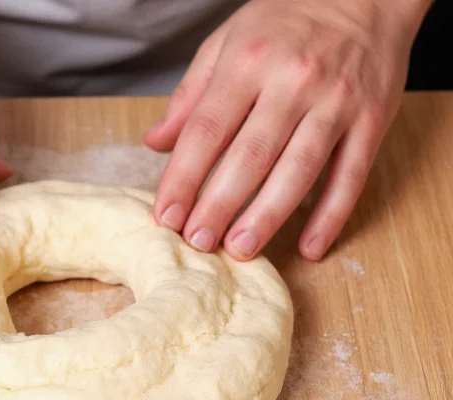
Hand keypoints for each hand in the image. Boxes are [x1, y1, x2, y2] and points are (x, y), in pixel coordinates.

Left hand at [145, 0, 429, 260]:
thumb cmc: (287, 19)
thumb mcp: (226, 41)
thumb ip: (190, 96)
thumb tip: (155, 142)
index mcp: (248, 63)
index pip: (206, 131)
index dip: (183, 179)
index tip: (166, 216)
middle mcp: (292, 83)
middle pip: (250, 157)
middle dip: (219, 206)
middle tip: (198, 242)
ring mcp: (336, 103)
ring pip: (299, 170)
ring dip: (268, 216)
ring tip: (240, 250)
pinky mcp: (372, 120)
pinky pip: (351, 176)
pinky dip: (332, 215)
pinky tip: (312, 247)